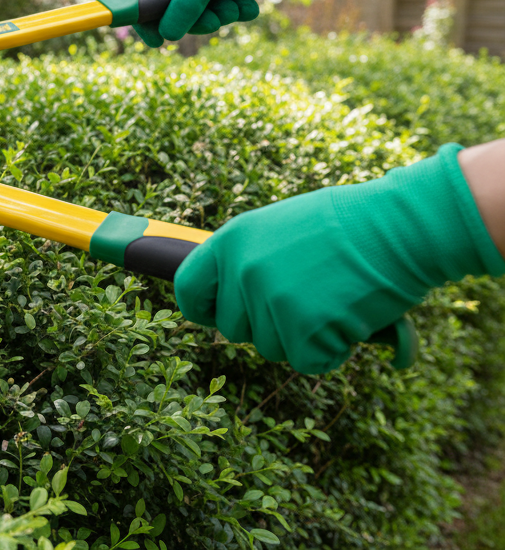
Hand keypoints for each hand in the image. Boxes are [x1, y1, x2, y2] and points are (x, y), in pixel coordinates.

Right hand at [127, 0, 322, 46]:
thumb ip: (185, 7)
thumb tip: (167, 34)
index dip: (145, 21)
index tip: (160, 41)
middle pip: (171, 8)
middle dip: (197, 19)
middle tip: (216, 20)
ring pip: (198, 8)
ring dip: (220, 14)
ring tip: (240, 8)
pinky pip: (217, 1)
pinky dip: (233, 6)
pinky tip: (249, 4)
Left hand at [174, 145, 504, 374]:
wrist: (399, 226)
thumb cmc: (349, 224)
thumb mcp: (282, 227)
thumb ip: (252, 260)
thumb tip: (235, 299)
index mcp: (231, 240)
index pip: (189, 288)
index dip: (203, 310)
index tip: (216, 317)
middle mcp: (243, 271)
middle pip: (234, 329)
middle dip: (266, 326)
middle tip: (304, 303)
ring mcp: (271, 300)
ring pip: (272, 348)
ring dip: (303, 337)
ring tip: (333, 300)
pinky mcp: (303, 329)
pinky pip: (308, 362)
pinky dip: (332, 352)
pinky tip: (350, 319)